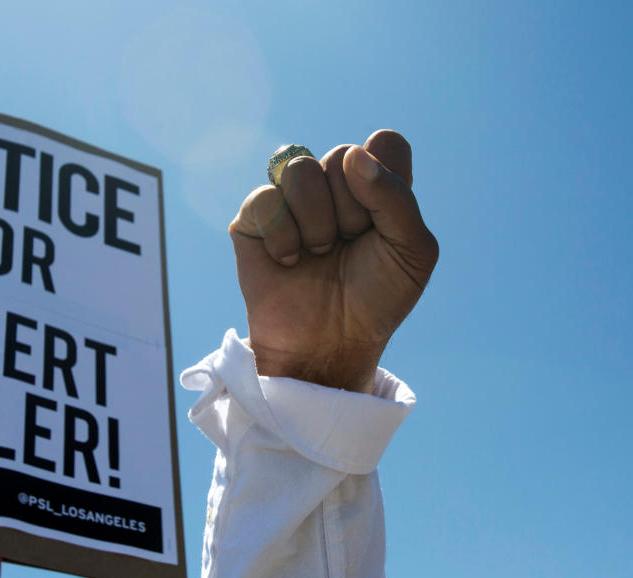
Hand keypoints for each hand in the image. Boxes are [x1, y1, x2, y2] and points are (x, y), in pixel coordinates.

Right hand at [229, 130, 437, 392]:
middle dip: (351, 209)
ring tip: (318, 255)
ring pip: (300, 169)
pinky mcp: (254, 220)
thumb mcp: (413, 253)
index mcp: (375, 186)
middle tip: (348, 246)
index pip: (384, 143)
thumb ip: (395, 197)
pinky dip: (282, 236)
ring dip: (316, 222)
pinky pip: (265, 198)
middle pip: (342, 154)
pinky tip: (289, 262)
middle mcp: (332, 186)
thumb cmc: (376, 300)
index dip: (385, 181)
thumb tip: (352, 155)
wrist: (330, 343)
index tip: (382, 224)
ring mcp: (291, 200)